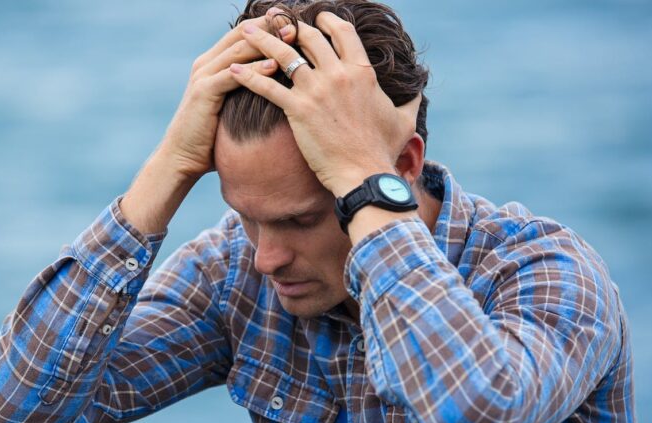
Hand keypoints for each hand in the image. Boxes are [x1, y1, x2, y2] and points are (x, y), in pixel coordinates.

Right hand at [157, 15, 293, 179]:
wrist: (182, 157)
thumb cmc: (210, 138)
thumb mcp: (231, 107)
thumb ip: (246, 91)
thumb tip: (276, 88)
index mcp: (213, 63)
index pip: (243, 33)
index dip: (268, 25)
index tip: (294, 22)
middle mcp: (206, 63)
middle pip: (242, 33)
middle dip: (270, 27)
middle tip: (296, 23)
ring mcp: (203, 76)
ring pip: (238, 50)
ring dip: (266, 43)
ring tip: (291, 39)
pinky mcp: (203, 92)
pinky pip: (233, 75)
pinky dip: (255, 69)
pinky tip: (274, 66)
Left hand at [231, 11, 419, 195]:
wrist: (364, 175)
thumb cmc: (383, 151)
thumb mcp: (404, 121)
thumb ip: (410, 100)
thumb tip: (419, 90)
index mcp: (362, 72)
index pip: (341, 32)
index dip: (326, 20)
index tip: (315, 19)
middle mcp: (338, 74)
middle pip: (309, 37)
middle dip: (290, 26)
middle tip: (275, 23)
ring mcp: (316, 90)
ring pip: (283, 54)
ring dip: (261, 39)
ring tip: (245, 32)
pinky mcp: (297, 109)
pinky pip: (267, 86)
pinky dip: (247, 76)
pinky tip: (232, 70)